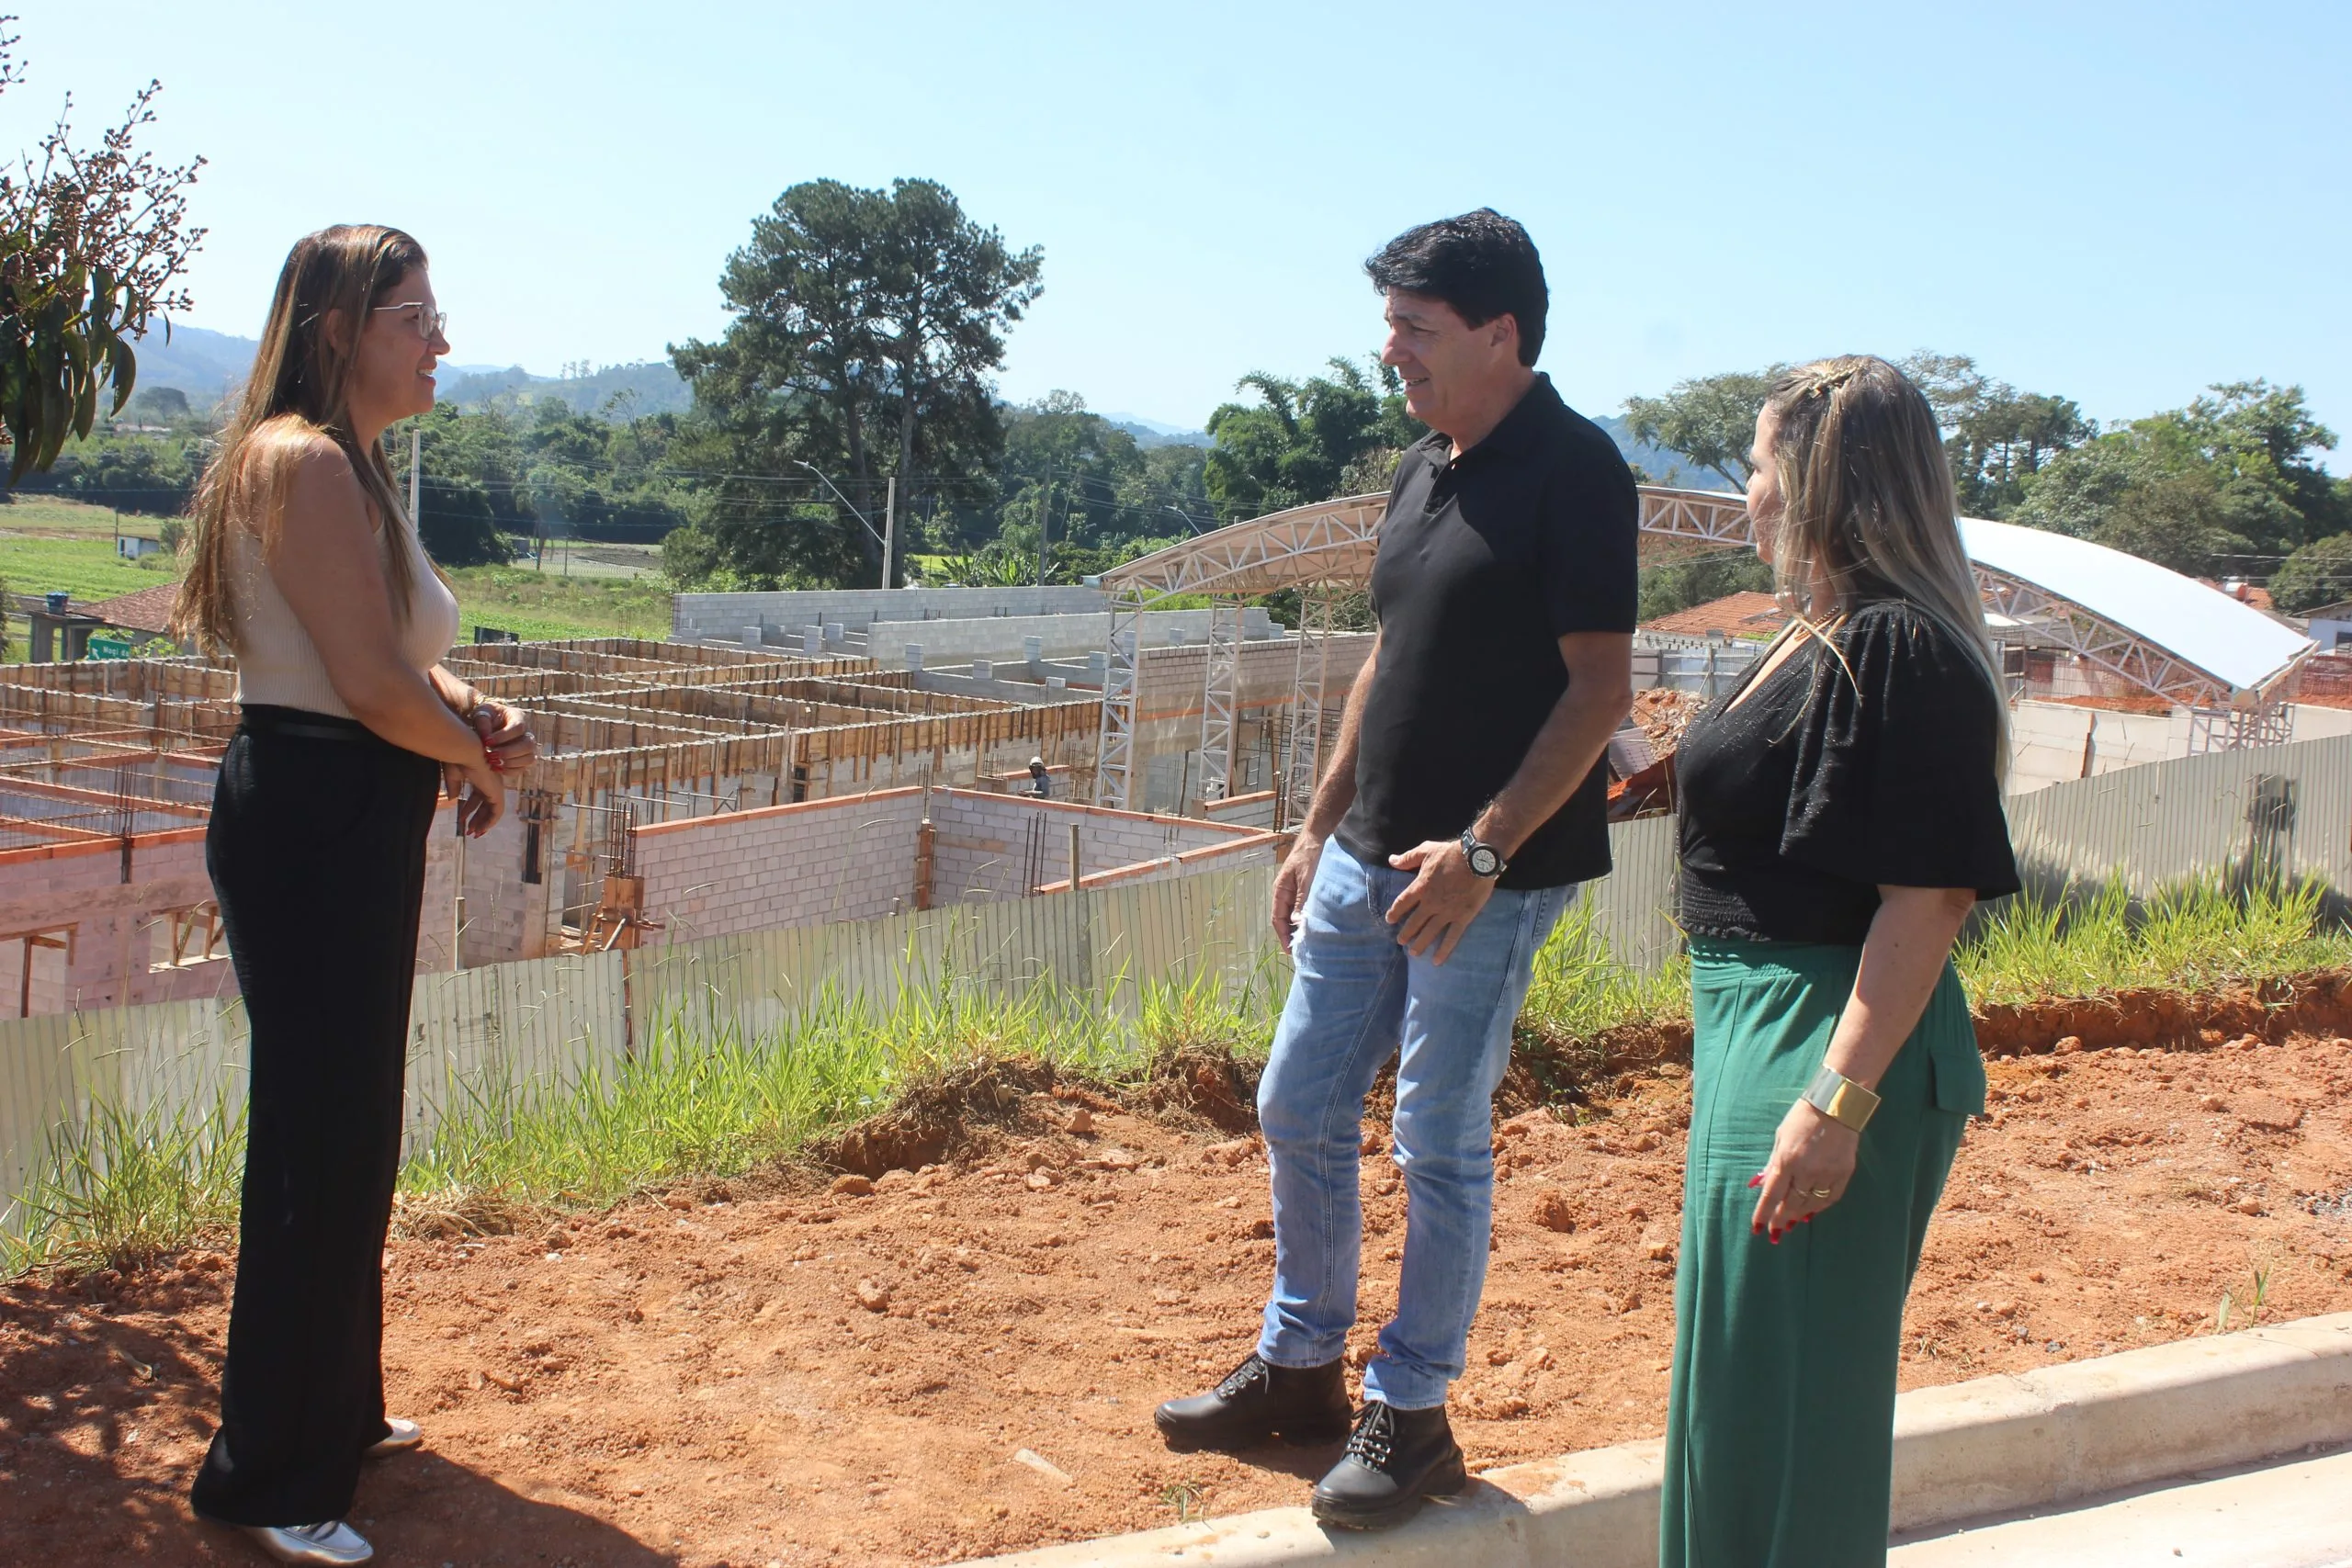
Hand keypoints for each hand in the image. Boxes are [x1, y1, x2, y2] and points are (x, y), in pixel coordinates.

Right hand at [452, 754, 505, 837]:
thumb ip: (454, 787)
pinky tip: (482, 829)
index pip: (478, 797)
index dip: (470, 809)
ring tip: (473, 833)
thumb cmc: (457, 758)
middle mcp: (490, 783)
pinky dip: (491, 821)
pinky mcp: (497, 791)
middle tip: (469, 830)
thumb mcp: (453, 775)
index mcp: (480, 777)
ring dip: (483, 822)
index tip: (461, 819)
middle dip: (477, 818)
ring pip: (492, 810)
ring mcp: (494, 787)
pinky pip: (498, 811)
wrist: (465, 750)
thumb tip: (453, 799)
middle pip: (485, 805)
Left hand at [470, 699, 536, 772]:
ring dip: (510, 763)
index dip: (504, 736)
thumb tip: (486, 739)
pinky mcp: (523, 759)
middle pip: (528, 745)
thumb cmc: (484, 717)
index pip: (519, 727)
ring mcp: (527, 747)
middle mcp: (527, 733)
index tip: (487, 742)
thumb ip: (482, 723)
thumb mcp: (481, 713)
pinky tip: (495, 767)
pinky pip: (522, 768)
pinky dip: (509, 771)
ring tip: (493, 762)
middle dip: (509, 752)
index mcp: (518, 717)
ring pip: (529, 759)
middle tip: (491, 755)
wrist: (487, 725)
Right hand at [1271, 837, 1322, 952]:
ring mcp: (1294, 891)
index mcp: (1280, 890)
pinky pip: (1302, 907)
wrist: (1317, 837)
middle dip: (1290, 935)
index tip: (1290, 950)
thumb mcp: (1306, 879)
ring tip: (1307, 942)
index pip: (1277, 918)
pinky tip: (1314, 924)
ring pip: (1293, 914)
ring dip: (1298, 927)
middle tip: (1300, 951)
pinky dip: (1305, 917)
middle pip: (1284, 919)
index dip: (1282, 935)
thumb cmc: (1310, 856)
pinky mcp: (1304, 888)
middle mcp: (1285, 892)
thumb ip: (1301, 900)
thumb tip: (1296, 922)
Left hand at [1384, 839, 1494, 962]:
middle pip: (1414, 921)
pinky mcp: (1462, 917)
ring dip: (1420, 943)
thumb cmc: (1451, 853)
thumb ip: (1408, 858)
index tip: (1390, 920)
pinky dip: (1444, 950)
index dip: (1395, 912)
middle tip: (1400, 942)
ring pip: (1430, 932)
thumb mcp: (1427, 850)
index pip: (1403, 903)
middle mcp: (1431, 903)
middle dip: (1406, 932)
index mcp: (1421, 886)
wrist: (1477, 859)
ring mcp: (1446, 912)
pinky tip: (1437, 961)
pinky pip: (1451, 937)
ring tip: (1414, 953)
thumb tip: (1391, 860)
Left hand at [1749, 1100, 1859, 1240]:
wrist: (1836, 1106)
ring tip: (1790, 1223)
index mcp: (1787, 1159)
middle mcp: (1807, 1170)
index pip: (1772, 1194)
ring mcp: (1827, 1173)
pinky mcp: (1844, 1173)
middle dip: (1780, 1220)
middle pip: (1791, 1204)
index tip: (1757, 1229)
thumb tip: (1760, 1184)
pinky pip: (1830, 1198)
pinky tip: (1810, 1212)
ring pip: (1810, 1204)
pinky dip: (1819, 1207)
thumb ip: (1772, 1163)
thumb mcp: (1781, 1138)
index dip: (1763, 1214)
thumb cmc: (1802, 1118)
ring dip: (1798, 1216)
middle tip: (1774, 1233)